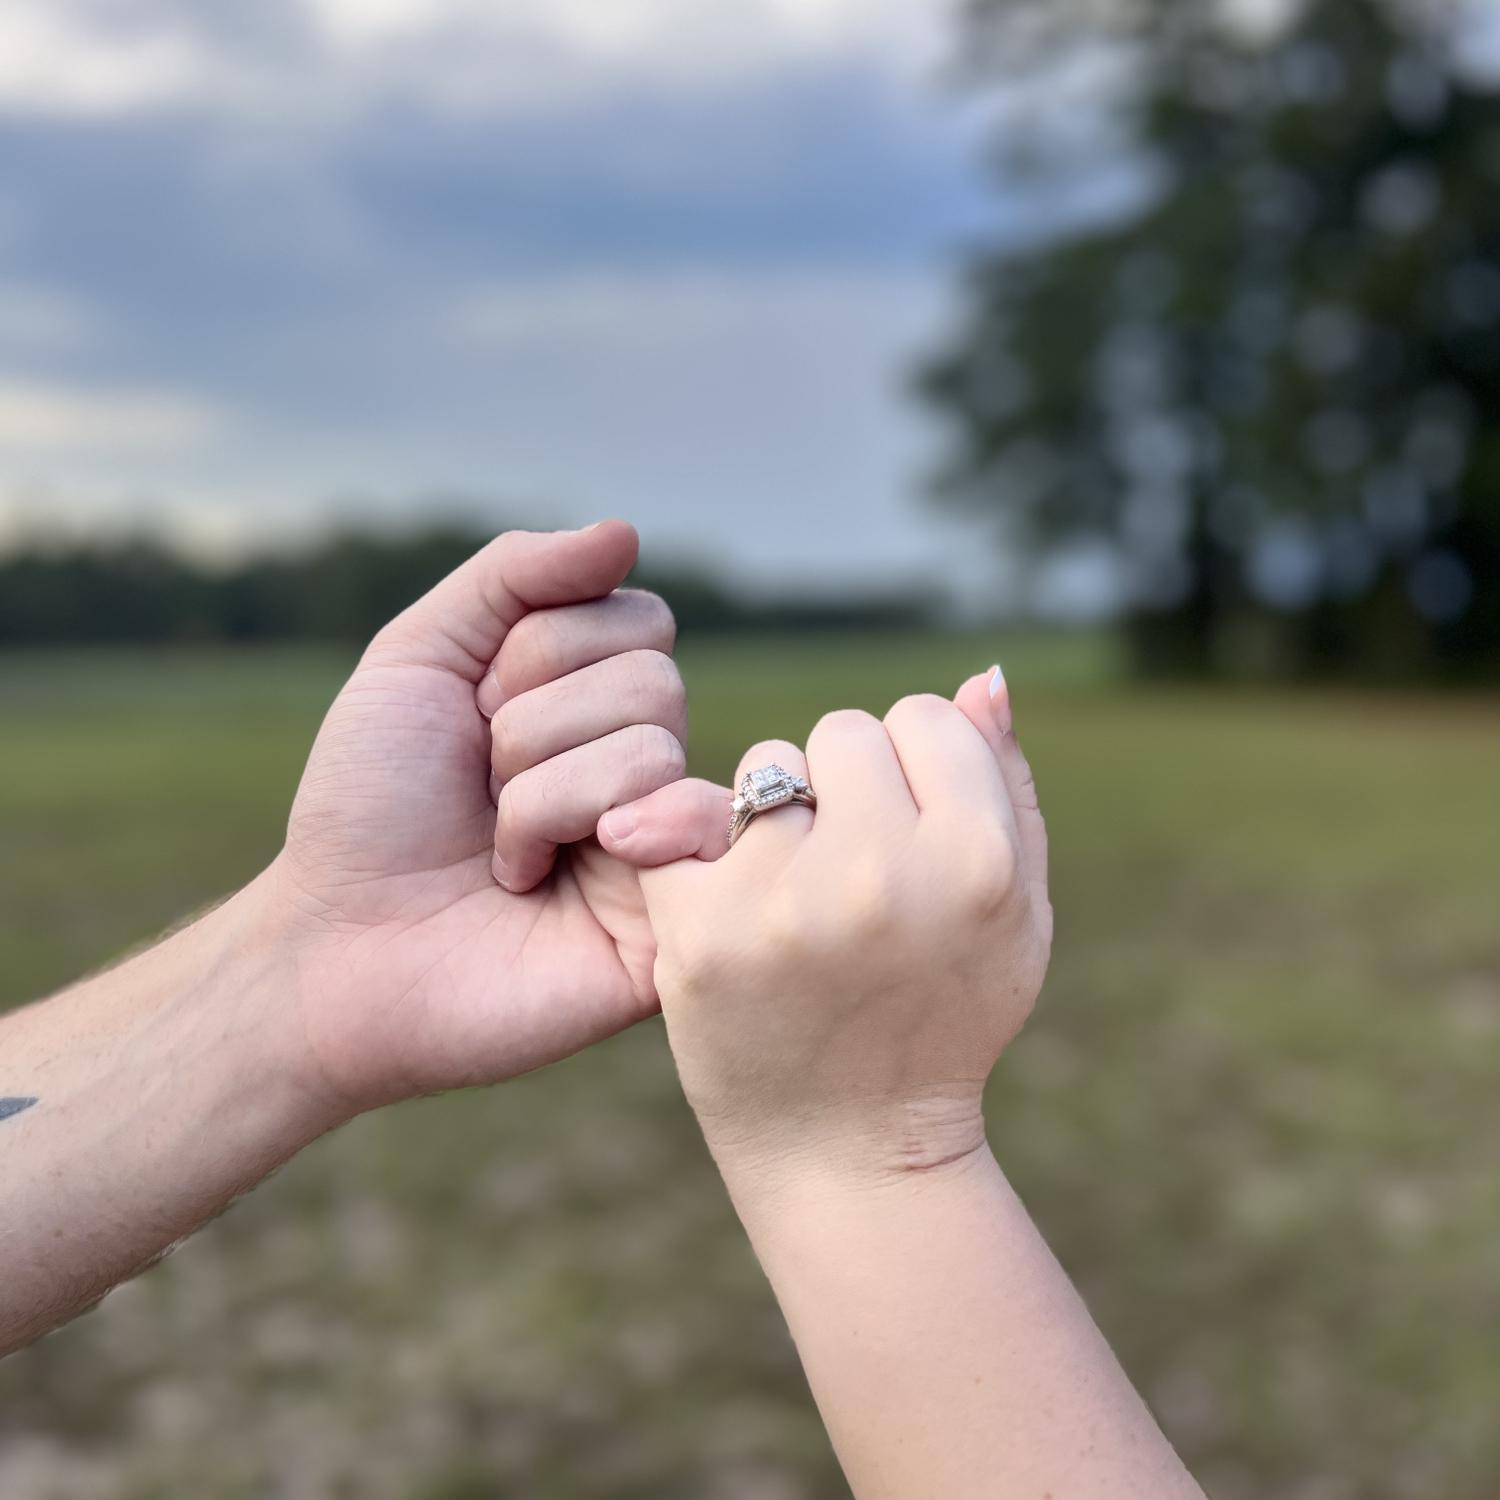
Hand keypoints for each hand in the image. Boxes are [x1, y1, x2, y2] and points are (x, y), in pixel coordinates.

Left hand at [267, 522, 700, 1115]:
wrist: (335, 946)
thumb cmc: (371, 807)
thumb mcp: (419, 657)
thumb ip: (514, 576)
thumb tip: (625, 531)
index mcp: (597, 701)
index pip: (637, 618)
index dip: (537, 657)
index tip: (473, 718)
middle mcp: (644, 764)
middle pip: (649, 681)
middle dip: (528, 731)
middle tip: (481, 796)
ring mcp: (664, 841)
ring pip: (650, 749)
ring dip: (536, 800)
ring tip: (503, 860)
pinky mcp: (675, 921)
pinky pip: (702, 828)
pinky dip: (624, 831)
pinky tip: (554, 877)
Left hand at [620, 671, 1051, 1183]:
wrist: (850, 1149)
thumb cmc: (943, 1018)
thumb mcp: (1017, 913)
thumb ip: (1007, 787)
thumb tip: (981, 677)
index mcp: (978, 862)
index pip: (923, 717)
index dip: (913, 773)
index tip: (907, 837)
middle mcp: (883, 875)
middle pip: (841, 732)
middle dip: (844, 787)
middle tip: (847, 871)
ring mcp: (785, 904)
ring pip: (762, 769)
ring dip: (774, 817)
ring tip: (794, 901)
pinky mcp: (701, 932)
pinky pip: (684, 819)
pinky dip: (698, 853)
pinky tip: (727, 912)